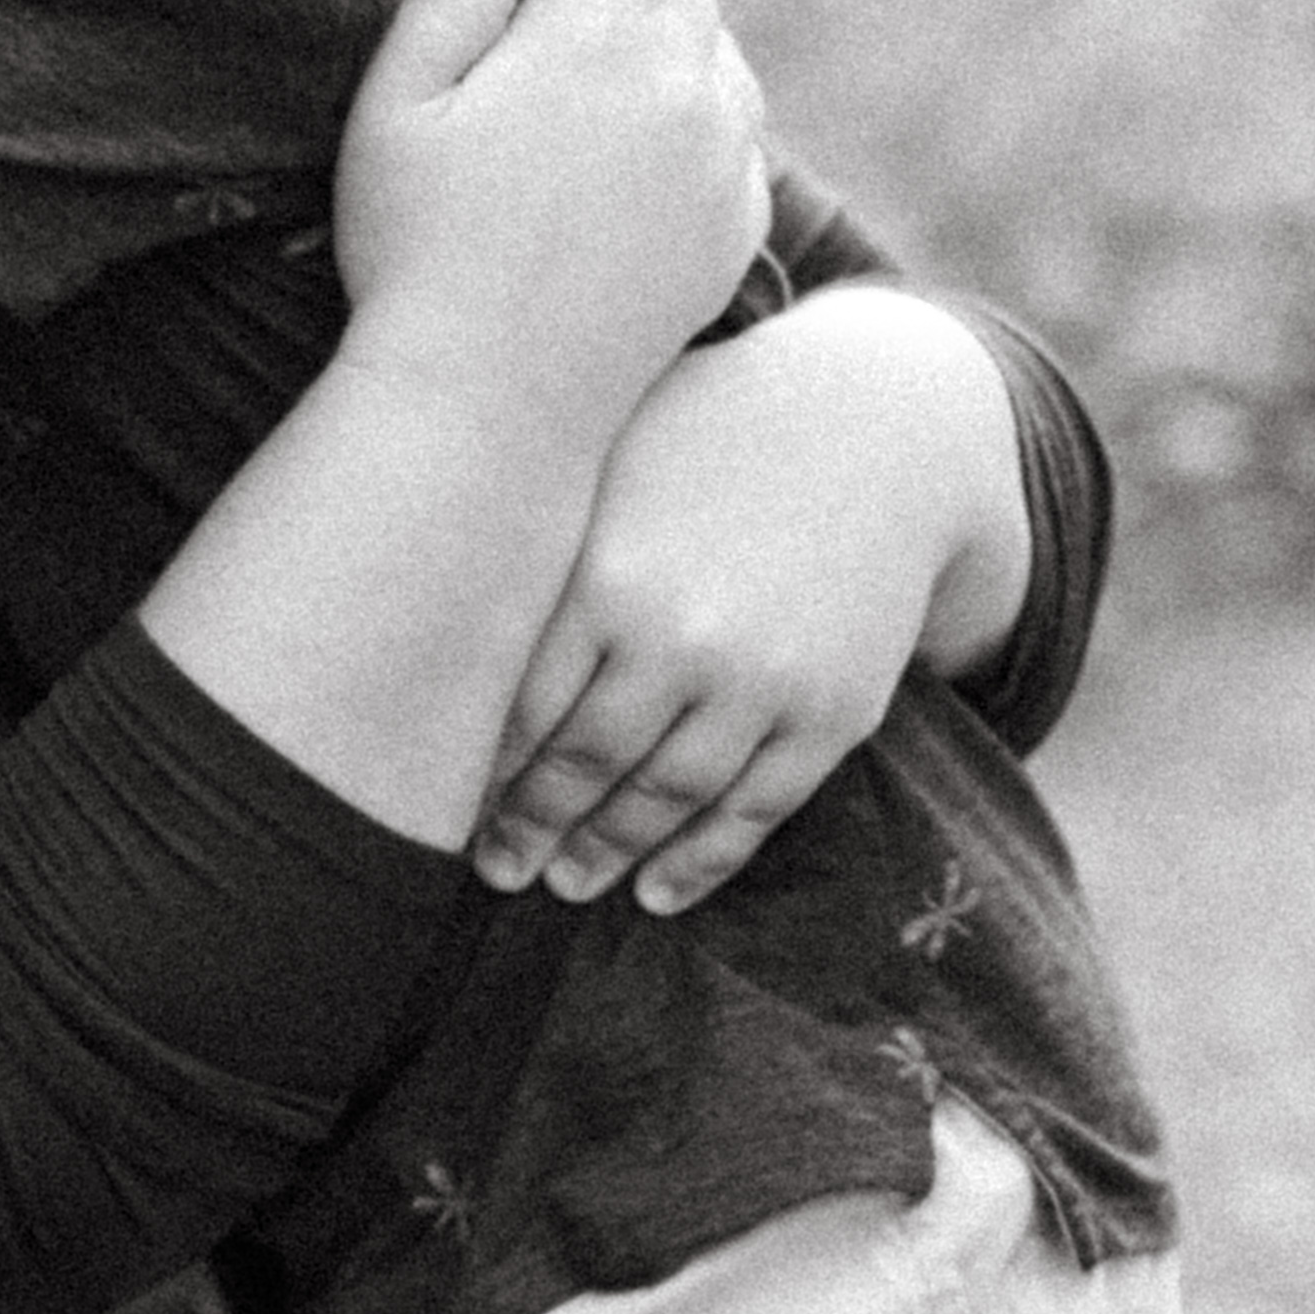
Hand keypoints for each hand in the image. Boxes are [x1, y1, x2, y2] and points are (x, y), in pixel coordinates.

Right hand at [328, 0, 770, 451]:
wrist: (491, 409)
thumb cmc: (416, 251)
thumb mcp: (398, 104)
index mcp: (596, 35)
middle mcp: (682, 84)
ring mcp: (723, 160)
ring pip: (719, 45)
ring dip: (676, 17)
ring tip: (617, 26)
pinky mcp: (736, 226)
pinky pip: (737, 128)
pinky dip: (702, 102)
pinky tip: (650, 123)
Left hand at [478, 282, 1032, 915]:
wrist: (882, 422)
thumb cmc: (716, 431)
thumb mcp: (614, 461)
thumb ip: (538, 541)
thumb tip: (432, 625)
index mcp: (610, 574)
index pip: (524, 711)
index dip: (487, 775)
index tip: (455, 811)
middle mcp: (684, 637)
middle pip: (585, 765)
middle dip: (533, 829)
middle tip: (497, 871)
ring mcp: (764, 681)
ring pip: (666, 798)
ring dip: (607, 854)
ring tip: (566, 884)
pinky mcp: (831, 710)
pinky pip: (754, 809)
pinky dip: (700, 861)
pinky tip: (656, 891)